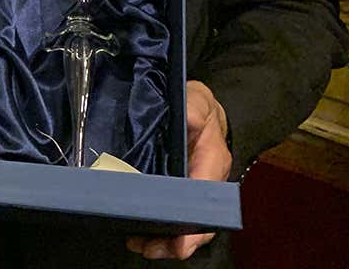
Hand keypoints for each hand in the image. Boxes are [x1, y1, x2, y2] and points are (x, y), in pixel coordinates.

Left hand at [126, 80, 231, 259]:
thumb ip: (194, 107)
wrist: (196, 109)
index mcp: (212, 161)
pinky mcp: (176, 191)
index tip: (180, 242)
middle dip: (175, 240)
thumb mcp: (197, 100)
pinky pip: (170, 215)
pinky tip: (136, 232)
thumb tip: (190, 117)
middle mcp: (204, 181)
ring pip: (183, 225)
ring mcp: (190, 189)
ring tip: (137, 243)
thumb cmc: (198, 107)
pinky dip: (155, 227)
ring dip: (161, 239)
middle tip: (147, 247)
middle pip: (197, 223)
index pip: (207, 199)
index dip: (195, 224)